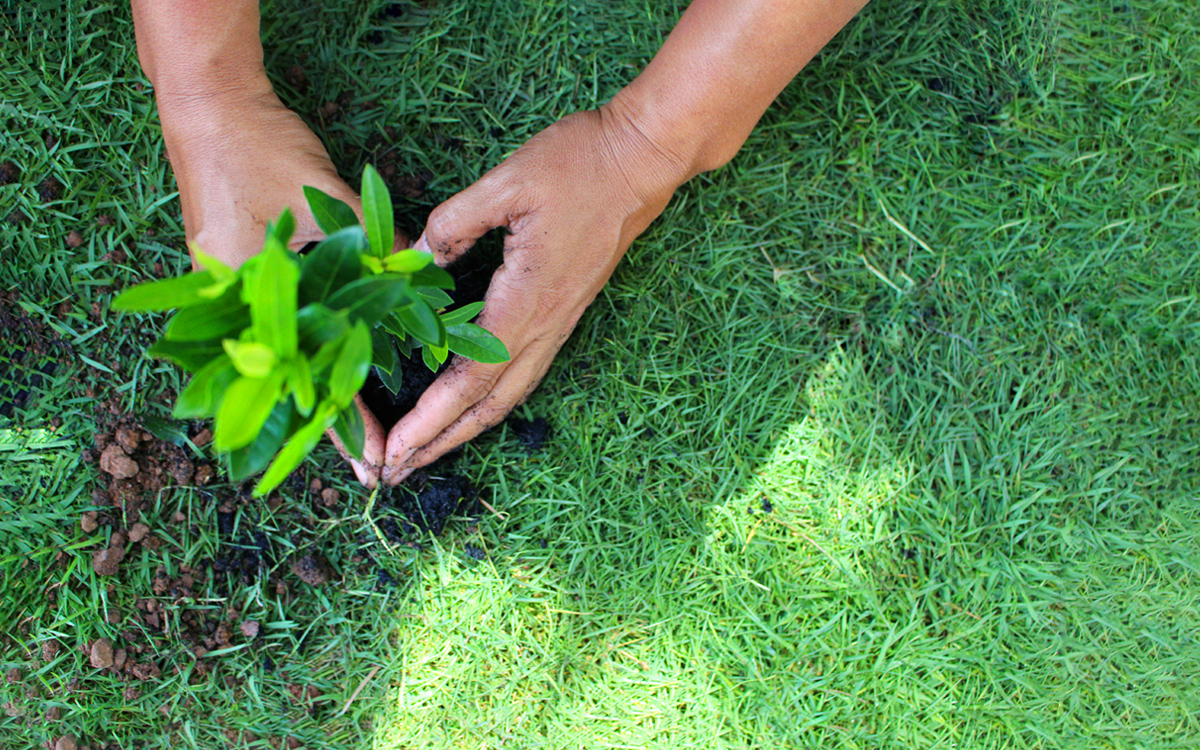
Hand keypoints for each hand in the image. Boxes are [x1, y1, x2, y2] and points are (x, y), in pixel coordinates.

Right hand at [161, 86, 406, 486]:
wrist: (208, 106)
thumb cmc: (261, 149)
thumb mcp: (326, 202)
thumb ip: (374, 248)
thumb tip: (424, 283)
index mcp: (248, 295)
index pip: (307, 375)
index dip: (344, 418)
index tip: (374, 457)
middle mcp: (231, 308)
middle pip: (289, 381)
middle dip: (331, 423)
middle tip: (371, 467)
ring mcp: (227, 296)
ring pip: (282, 362)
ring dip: (316, 395)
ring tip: (354, 439)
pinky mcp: (233, 280)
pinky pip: (274, 331)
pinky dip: (305, 354)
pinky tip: (328, 374)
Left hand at [382, 104, 690, 483]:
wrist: (641, 161)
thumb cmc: (578, 163)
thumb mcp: (507, 181)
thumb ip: (454, 222)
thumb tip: (415, 260)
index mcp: (527, 299)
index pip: (470, 378)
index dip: (429, 420)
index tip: (392, 451)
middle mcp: (546, 324)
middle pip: (489, 405)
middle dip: (440, 443)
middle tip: (395, 473)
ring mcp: (559, 322)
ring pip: (509, 395)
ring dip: (464, 430)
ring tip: (425, 452)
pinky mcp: (564, 311)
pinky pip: (523, 372)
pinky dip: (489, 401)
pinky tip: (469, 405)